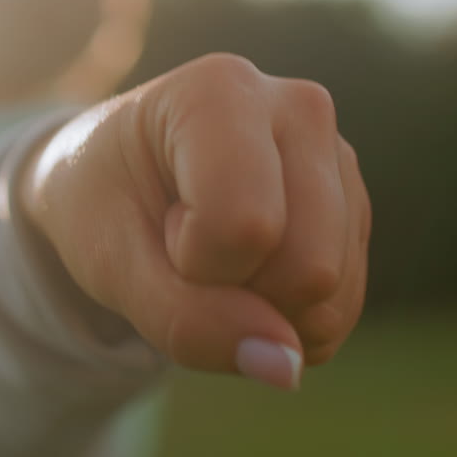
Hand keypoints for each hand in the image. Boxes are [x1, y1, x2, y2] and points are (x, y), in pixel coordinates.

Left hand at [20, 53, 370, 389]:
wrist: (115, 179)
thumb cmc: (103, 205)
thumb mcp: (110, 264)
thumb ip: (185, 321)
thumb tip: (288, 365)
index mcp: (221, 91)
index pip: (246, 224)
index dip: (192, 264)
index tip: (157, 224)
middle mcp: (297, 106)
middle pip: (309, 264)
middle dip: (236, 293)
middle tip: (185, 245)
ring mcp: (336, 155)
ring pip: (333, 289)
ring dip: (262, 308)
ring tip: (215, 253)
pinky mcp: (354, 203)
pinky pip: (344, 304)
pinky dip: (288, 319)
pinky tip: (248, 273)